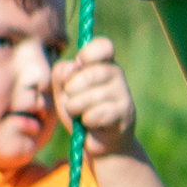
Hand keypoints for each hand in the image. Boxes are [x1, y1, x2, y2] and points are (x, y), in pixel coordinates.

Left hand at [51, 37, 137, 157]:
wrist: (97, 140)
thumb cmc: (79, 111)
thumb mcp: (63, 90)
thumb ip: (61, 74)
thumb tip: (72, 68)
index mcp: (102, 63)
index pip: (103, 46)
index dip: (89, 52)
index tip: (80, 63)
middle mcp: (116, 74)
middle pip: (87, 73)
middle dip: (71, 90)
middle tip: (73, 99)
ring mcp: (123, 93)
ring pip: (87, 97)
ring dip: (76, 109)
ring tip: (81, 114)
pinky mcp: (125, 113)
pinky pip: (94, 114)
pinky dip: (86, 122)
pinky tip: (91, 124)